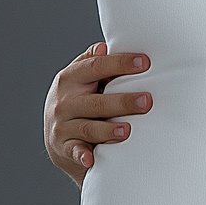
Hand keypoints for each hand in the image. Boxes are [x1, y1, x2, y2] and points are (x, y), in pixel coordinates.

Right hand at [43, 42, 151, 186]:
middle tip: (147, 101)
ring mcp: (63, 126)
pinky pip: (75, 152)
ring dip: (108, 130)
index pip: (96, 67)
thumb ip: (93, 62)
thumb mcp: (81, 79)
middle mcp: (64, 102)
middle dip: (123, 102)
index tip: (145, 63)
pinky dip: (82, 155)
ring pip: (88, 128)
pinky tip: (91, 158)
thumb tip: (105, 46)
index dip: (120, 64)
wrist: (58, 137)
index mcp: (70, 78)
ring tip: (127, 130)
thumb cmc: (80, 100)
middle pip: (96, 101)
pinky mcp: (64, 148)